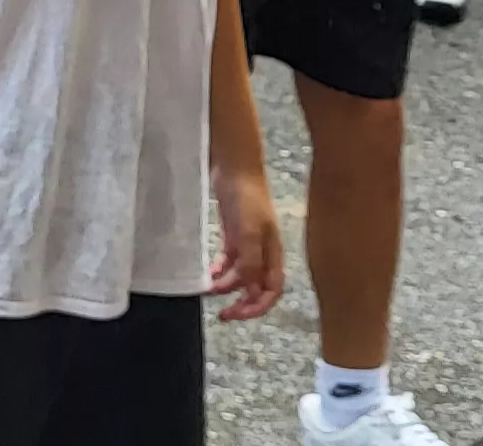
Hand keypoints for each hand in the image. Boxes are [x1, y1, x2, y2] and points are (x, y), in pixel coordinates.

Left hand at [210, 166, 285, 321]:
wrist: (236, 168)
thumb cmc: (247, 198)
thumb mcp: (249, 231)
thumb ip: (250, 261)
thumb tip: (249, 290)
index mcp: (274, 254)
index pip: (272, 291)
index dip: (257, 307)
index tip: (236, 314)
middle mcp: (263, 253)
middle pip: (256, 288)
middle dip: (242, 303)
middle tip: (222, 315)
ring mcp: (248, 244)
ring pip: (241, 276)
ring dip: (227, 287)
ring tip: (208, 290)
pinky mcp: (233, 234)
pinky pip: (229, 261)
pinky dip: (220, 271)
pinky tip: (209, 273)